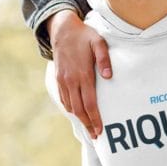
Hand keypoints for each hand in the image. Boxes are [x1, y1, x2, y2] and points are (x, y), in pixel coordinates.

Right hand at [48, 10, 110, 138]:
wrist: (62, 29)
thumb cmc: (84, 35)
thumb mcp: (98, 42)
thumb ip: (104, 59)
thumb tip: (109, 76)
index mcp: (82, 74)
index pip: (89, 103)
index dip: (95, 119)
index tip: (100, 130)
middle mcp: (71, 81)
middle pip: (79, 109)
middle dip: (87, 124)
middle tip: (95, 136)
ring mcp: (63, 81)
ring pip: (70, 106)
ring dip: (79, 118)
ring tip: (88, 127)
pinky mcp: (58, 79)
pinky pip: (63, 98)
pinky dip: (70, 108)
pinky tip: (77, 112)